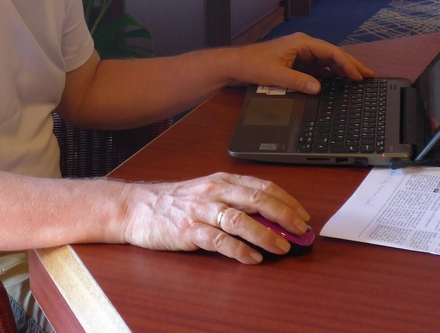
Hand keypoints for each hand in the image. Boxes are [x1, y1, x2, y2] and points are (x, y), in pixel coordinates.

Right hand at [119, 172, 309, 263]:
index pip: (262, 186)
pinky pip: (219, 241)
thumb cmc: (173, 203)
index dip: (287, 200)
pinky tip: (252, 258)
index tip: (302, 216)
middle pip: (258, 200)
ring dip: (266, 235)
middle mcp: (214, 192)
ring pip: (241, 220)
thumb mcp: (206, 194)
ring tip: (282, 248)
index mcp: (221, 181)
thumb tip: (270, 219)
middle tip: (300, 232)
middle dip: (284, 216)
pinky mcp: (189, 230)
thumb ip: (234, 201)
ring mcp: (201, 211)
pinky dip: (240, 250)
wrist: (136, 208)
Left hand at [230, 32, 373, 93]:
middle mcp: (302, 46)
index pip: (330, 52)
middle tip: (369, 75)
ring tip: (357, 80)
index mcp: (301, 43)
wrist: (235, 65)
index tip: (359, 76)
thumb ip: (298, 81)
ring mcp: (299, 54)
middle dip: (350, 65)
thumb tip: (318, 88)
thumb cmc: (252, 65)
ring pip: (326, 61)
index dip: (347, 64)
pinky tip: (337, 83)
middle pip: (332, 55)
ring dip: (341, 70)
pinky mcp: (295, 62)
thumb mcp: (275, 75)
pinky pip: (317, 68)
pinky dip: (329, 74)